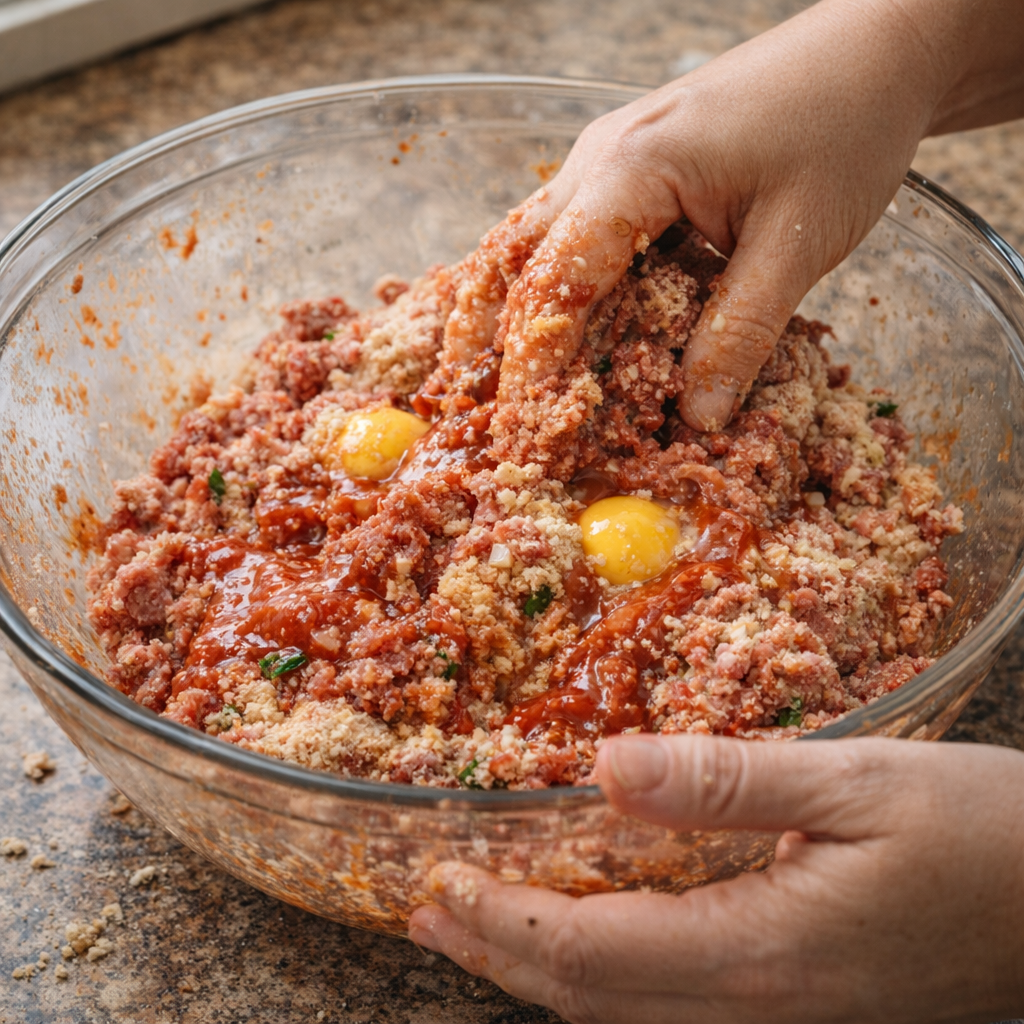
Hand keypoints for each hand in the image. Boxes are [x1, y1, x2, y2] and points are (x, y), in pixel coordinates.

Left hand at [409, 734, 1023, 1023]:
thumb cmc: (982, 835)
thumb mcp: (857, 784)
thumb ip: (725, 782)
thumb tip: (606, 766)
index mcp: (760, 952)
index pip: (588, 953)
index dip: (502, 920)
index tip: (439, 881)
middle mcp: (757, 1008)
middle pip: (588, 999)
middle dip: (498, 952)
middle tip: (426, 913)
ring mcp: (781, 1019)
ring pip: (623, 1012)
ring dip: (539, 967)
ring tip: (477, 925)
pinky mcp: (801, 1006)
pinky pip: (670, 1003)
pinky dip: (602, 972)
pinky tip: (586, 933)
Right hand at [486, 0, 1023, 431]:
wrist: (877, 49)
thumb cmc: (844, 126)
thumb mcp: (797, 243)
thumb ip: (740, 334)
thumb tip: (699, 418)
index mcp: (632, 167)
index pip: (556, 280)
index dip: (534, 364)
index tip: (529, 428)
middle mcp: (600, 157)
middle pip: (513, 259)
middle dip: (492, 341)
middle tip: (483, 414)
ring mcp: (607, 156)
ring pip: (528, 244)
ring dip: (510, 314)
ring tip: (494, 385)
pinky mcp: (630, 167)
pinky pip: (569, 234)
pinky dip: (553, 289)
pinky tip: (555, 335)